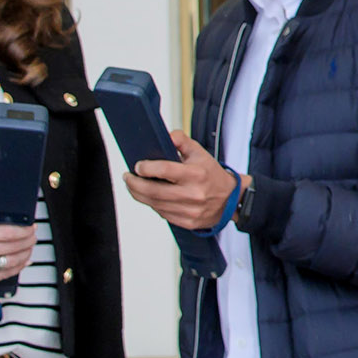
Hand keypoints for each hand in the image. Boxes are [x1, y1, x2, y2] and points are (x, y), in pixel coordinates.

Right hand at [0, 215, 36, 288]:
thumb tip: (11, 220)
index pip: (8, 232)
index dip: (24, 230)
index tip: (30, 227)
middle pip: (13, 246)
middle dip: (28, 240)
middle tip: (32, 236)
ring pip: (13, 260)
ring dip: (26, 253)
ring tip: (29, 246)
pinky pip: (7, 273)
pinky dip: (19, 266)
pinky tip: (24, 260)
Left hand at [123, 130, 240, 228]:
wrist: (230, 200)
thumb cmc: (212, 175)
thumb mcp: (200, 153)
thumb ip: (182, 141)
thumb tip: (167, 135)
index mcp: (196, 174)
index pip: (166, 170)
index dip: (147, 168)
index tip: (138, 166)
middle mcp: (193, 194)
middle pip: (154, 191)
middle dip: (135, 184)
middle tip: (127, 177)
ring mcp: (190, 210)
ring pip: (155, 204)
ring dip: (138, 195)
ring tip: (133, 185)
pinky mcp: (187, 222)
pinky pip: (162, 213)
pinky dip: (151, 204)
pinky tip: (148, 196)